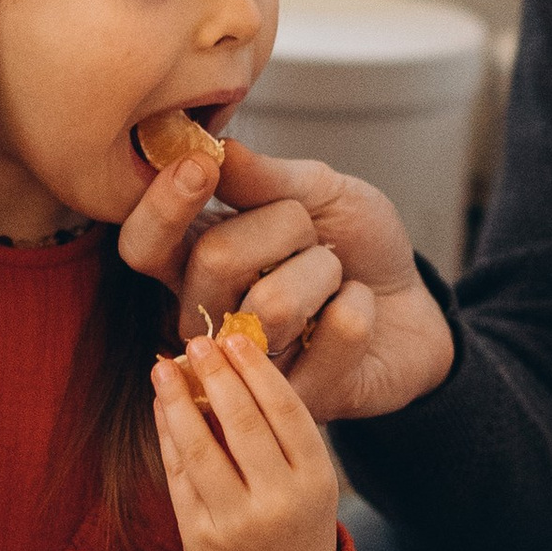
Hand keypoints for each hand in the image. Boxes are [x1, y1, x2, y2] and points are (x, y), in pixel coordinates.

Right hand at [117, 134, 454, 423]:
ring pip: (274, 303)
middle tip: (312, 236)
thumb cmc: (351, 247)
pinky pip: (338, 329)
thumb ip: (263, 177)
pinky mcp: (299, 402)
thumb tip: (216, 149)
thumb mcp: (317, 192)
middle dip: (286, 226)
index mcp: (192, 260)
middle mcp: (204, 319)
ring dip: (326, 271)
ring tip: (334, 280)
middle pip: (213, 260)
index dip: (163, 207)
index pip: (141, 244)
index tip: (200, 167)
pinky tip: (355, 312)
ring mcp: (247, 369)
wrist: (410, 305)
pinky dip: (361, 304)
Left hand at [152, 322, 340, 550]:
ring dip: (178, 402)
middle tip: (198, 342)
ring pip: (200, 449)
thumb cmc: (294, 519)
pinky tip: (161, 406)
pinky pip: (178, 476)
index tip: (234, 339)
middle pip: (243, 424)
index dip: (256, 370)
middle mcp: (278, 503)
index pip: (285, 411)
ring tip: (164, 368)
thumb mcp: (307, 478)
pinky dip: (166, 435)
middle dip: (216, 376)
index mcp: (315, 481)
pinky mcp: (200, 537)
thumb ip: (276, 430)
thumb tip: (226, 363)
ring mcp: (236, 523)